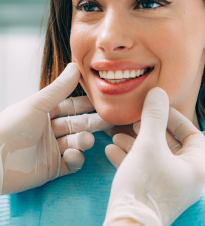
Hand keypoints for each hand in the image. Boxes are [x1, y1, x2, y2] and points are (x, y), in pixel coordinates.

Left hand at [0, 63, 112, 199]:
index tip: (104, 100)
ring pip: (76, 143)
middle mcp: (48, 130)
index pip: (70, 106)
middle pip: (76, 124)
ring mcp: (51, 149)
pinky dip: (76, 159)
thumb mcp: (37, 105)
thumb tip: (75, 66)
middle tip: (110, 120)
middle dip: (92, 123)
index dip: (86, 104)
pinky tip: (73, 155)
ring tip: (84, 140)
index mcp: (43, 112)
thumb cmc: (12, 127)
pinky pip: (71, 163)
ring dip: (83, 141)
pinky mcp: (52, 168)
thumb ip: (58, 89)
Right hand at [104, 88, 204, 225]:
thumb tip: (158, 92)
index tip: (154, 109)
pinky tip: (110, 150)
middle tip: (133, 121)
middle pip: (170, 145)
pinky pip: (143, 169)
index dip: (174, 118)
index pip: (193, 134)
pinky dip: (129, 158)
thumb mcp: (148, 144)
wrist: (128, 222)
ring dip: (134, 143)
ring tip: (116, 134)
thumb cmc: (144, 184)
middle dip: (148, 130)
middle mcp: (186, 177)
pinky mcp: (152, 192)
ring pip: (154, 156)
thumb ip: (153, 117)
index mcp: (196, 167)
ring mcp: (169, 186)